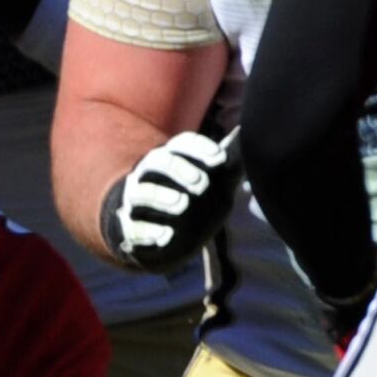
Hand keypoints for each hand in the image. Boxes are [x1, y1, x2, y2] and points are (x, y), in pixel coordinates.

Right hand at [98, 130, 238, 270]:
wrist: (164, 237)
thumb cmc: (194, 202)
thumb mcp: (215, 185)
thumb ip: (228, 168)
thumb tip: (246, 139)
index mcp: (173, 158)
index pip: (181, 145)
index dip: (199, 148)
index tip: (219, 159)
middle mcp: (149, 175)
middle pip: (159, 162)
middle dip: (180, 169)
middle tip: (202, 183)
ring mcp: (136, 201)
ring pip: (142, 192)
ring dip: (161, 197)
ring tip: (182, 204)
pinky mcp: (130, 228)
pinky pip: (135, 228)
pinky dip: (149, 232)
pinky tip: (165, 236)